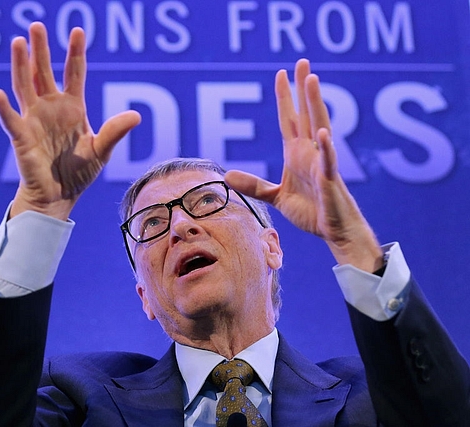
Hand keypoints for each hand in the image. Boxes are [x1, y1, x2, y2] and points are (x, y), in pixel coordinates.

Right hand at [0, 22, 140, 219]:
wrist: (60, 196)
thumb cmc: (79, 172)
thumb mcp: (101, 150)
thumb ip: (114, 132)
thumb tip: (136, 115)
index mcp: (72, 108)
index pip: (74, 73)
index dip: (75, 52)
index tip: (77, 30)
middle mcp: (51, 108)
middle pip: (44, 72)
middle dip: (41, 49)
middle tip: (36, 25)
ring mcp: (34, 120)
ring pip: (24, 86)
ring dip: (20, 65)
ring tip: (18, 42)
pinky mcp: (22, 137)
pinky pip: (11, 120)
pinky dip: (4, 109)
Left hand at [225, 59, 382, 270]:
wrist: (332, 231)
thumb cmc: (311, 211)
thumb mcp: (276, 196)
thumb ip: (254, 185)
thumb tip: (227, 175)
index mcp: (296, 154)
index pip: (289, 119)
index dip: (285, 98)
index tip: (281, 74)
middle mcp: (310, 152)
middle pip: (306, 114)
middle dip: (303, 89)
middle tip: (302, 62)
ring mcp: (321, 163)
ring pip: (319, 127)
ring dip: (315, 104)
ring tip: (312, 80)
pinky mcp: (330, 180)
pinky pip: (328, 162)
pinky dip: (325, 148)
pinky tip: (323, 133)